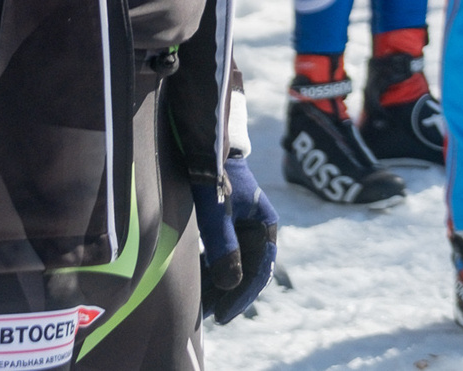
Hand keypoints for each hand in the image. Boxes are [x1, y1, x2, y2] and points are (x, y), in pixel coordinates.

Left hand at [194, 155, 279, 323]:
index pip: (259, 270)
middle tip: (209, 317)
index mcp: (265, 225)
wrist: (203, 146)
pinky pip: (223, 254)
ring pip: (234, 263)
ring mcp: (242, 225)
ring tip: (201, 305)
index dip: (242, 296)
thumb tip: (230, 286)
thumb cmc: (212, 177)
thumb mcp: (217, 215)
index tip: (223, 316)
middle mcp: (257, 228)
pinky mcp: (226, 222)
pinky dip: (212, 270)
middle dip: (229, 295)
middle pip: (247, 270)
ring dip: (219, 285)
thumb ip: (224, 249)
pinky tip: (197, 281)